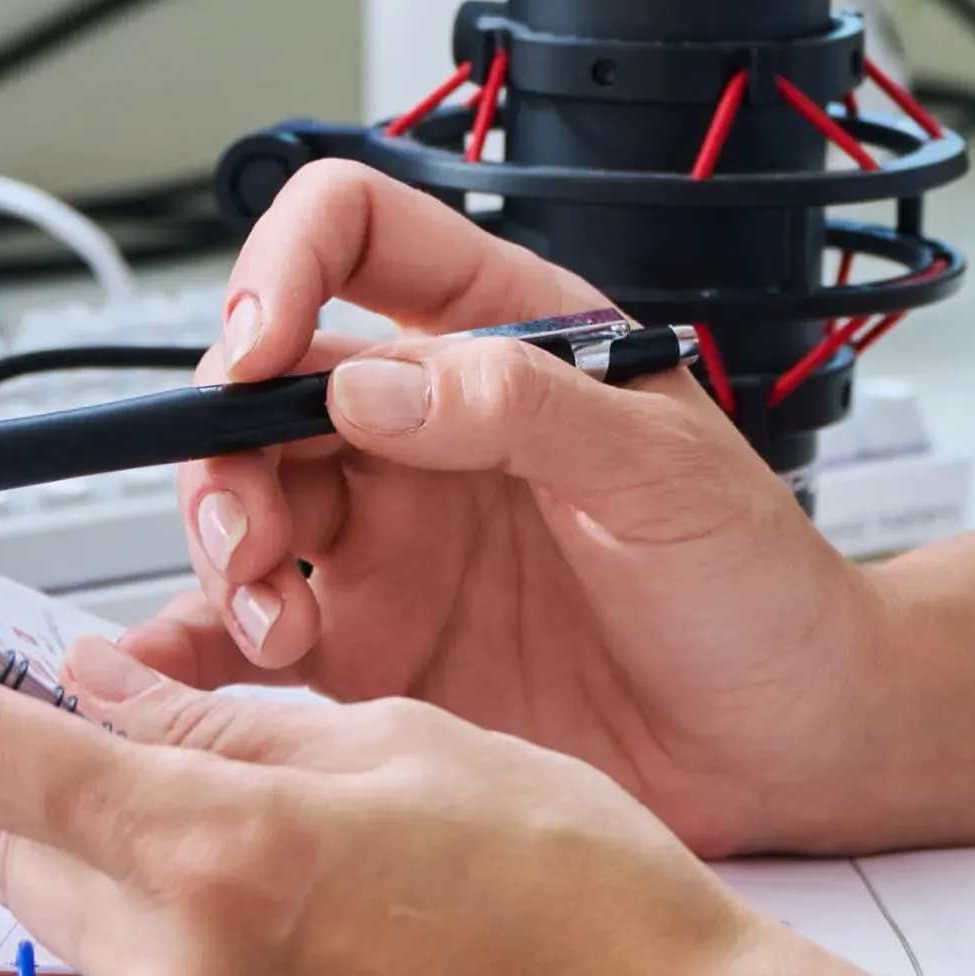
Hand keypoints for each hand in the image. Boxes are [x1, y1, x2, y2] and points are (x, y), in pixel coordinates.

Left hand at [0, 617, 855, 975]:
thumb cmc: (598, 915)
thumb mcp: (407, 745)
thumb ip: (228, 726)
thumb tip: (107, 695)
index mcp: (219, 853)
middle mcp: (184, 973)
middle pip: (2, 835)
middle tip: (6, 681)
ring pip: (70, 911)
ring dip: (85, 832)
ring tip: (190, 776)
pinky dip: (162, 912)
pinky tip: (262, 882)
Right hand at [134, 160, 901, 856]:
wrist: (791, 740)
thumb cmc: (758, 583)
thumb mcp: (665, 470)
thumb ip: (522, 410)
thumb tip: (375, 383)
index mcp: (499, 336)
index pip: (354, 236)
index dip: (285, 268)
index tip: (260, 348)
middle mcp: (424, 427)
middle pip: (262, 387)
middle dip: (224, 450)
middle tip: (252, 538)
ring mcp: (392, 537)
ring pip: (243, 505)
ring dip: (224, 553)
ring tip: (275, 623)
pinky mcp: (373, 647)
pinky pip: (249, 635)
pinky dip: (198, 653)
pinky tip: (182, 680)